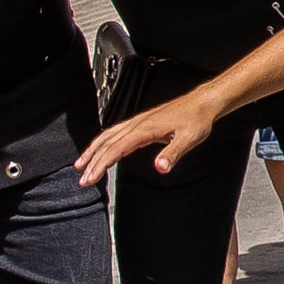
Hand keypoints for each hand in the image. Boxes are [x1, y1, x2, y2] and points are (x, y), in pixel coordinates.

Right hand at [75, 93, 221, 186]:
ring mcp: (137, 122)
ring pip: (108, 136)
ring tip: (81, 165)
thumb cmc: (196, 120)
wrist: (202, 103)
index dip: (100, 164)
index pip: (115, 149)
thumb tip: (161, 167)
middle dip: (92, 162)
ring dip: (93, 151)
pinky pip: (116, 133)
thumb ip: (173, 153)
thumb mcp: (189, 139)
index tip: (90, 178)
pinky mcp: (141, 123)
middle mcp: (137, 124)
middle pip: (107, 143)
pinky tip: (101, 149)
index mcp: (144, 129)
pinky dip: (103, 142)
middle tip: (82, 180)